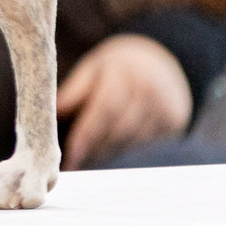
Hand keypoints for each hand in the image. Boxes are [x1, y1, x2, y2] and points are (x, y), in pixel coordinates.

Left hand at [56, 33, 191, 166]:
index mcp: (125, 72)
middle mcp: (149, 90)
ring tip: (84, 160)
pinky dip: (120, 152)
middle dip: (93, 150)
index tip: (70, 156)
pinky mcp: (173, 123)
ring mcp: (164, 107)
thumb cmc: (118, 65)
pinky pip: (141, 144)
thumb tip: (52, 114)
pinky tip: (104, 155)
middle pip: (117, 131)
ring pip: (130, 142)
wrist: (162, 61)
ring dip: (105, 154)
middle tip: (72, 163)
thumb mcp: (95, 67)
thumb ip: (75, 91)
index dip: (86, 136)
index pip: (104, 110)